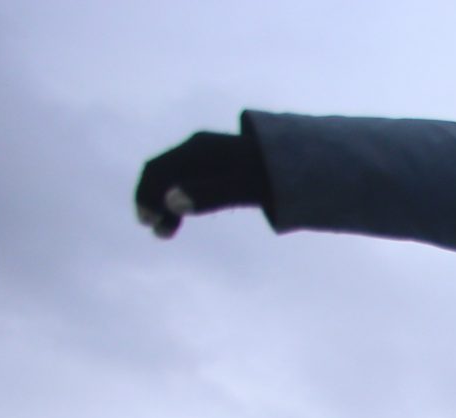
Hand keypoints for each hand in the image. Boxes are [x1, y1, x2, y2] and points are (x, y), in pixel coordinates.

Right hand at [134, 131, 271, 237]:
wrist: (308, 160)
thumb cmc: (275, 175)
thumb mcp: (244, 187)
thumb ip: (210, 194)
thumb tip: (171, 203)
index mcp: (199, 148)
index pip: (159, 170)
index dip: (147, 195)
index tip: (147, 223)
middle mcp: (200, 148)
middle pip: (164, 173)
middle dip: (155, 200)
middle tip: (158, 233)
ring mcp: (210, 155)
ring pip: (176, 178)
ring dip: (167, 203)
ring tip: (167, 232)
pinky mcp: (221, 166)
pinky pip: (190, 180)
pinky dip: (182, 198)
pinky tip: (185, 214)